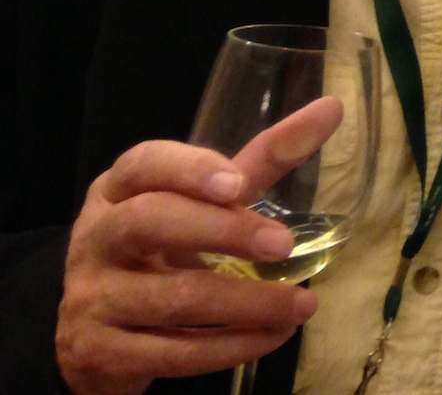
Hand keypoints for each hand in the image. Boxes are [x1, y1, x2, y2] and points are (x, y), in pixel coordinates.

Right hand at [56, 99, 340, 394]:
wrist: (98, 334)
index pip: (145, 164)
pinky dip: (230, 347)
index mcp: (119, 190)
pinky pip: (171, 352)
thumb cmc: (162, 249)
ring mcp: (91, 297)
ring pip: (171, 297)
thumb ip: (261, 162)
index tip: (239, 183)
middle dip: (223, 231)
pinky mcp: (98, 352)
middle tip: (284, 245)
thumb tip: (331, 108)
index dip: (191, 169)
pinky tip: (273, 336)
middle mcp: (95, 237)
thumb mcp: (200, 204)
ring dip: (246, 303)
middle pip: (150, 222)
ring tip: (302, 305)